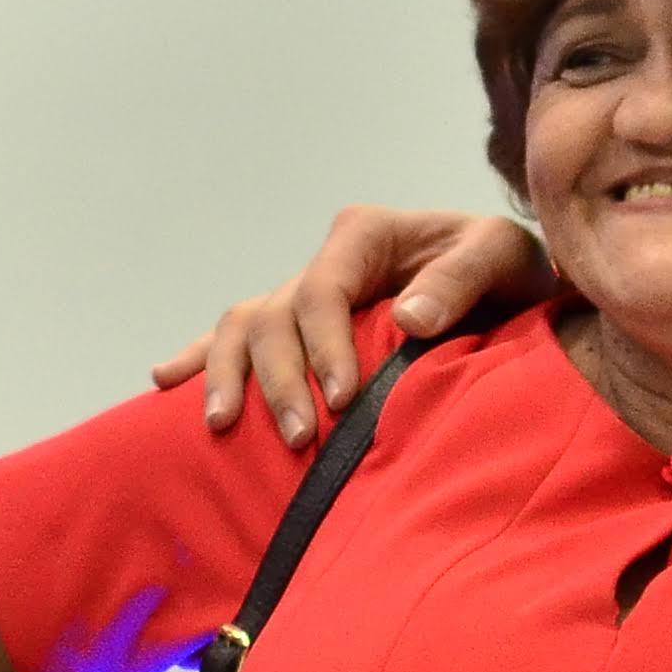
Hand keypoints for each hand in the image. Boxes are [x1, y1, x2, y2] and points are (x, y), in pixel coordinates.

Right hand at [144, 207, 544, 448]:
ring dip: (229, 377)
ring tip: (224, 426)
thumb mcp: (502, 256)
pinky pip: (234, 339)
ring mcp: (302, 294)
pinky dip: (199, 360)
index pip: (324, 288)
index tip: (344, 396)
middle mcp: (325, 262)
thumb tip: (411, 319)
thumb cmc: (505, 271)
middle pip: (275, 316)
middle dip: (281, 378)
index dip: (325, 343)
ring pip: (242, 326)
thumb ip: (462, 278)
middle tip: (300, 436)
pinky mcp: (294, 328)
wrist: (505, 289)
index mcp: (365, 234)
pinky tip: (166, 382)